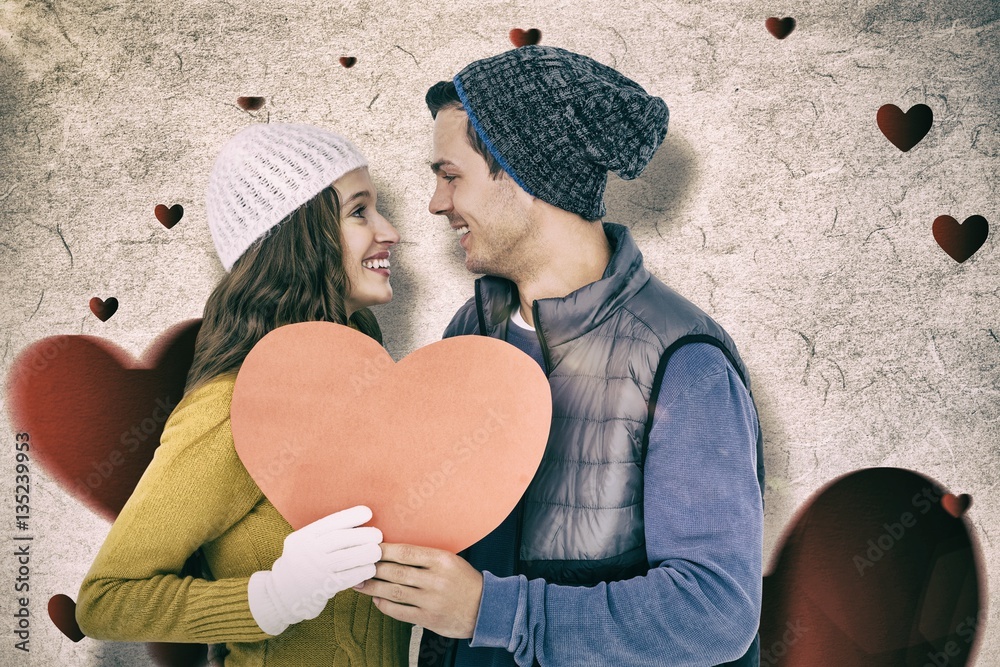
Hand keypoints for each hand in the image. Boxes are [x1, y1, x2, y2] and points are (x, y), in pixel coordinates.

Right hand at [247, 505, 381, 634]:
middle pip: (339, 539)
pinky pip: (347, 578)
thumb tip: (358, 523)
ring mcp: (314, 571)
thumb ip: (322, 534)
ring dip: (366, 553)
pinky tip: (370, 569)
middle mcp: (307, 552)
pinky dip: (361, 571)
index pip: (329, 522)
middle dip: (363, 535)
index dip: (351, 516)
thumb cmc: (302, 564)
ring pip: (345, 558)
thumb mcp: (303, 544)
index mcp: (303, 537)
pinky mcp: (322, 588)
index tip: (368, 512)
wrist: (281, 594)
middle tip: (378, 535)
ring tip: (377, 551)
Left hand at [353, 543, 482, 638]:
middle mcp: (436, 579)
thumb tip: (392, 552)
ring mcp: (432, 600)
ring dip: (372, 588)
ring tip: (358, 583)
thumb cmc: (464, 581)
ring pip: (394, 592)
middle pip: (396, 572)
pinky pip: (400, 612)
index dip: (383, 550)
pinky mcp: (429, 618)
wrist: (485, 608)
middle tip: (356, 565)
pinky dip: (385, 606)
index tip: (368, 548)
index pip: (405, 552)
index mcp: (442, 560)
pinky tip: (376, 600)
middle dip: (372, 569)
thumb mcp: (450, 560)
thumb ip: (425, 557)